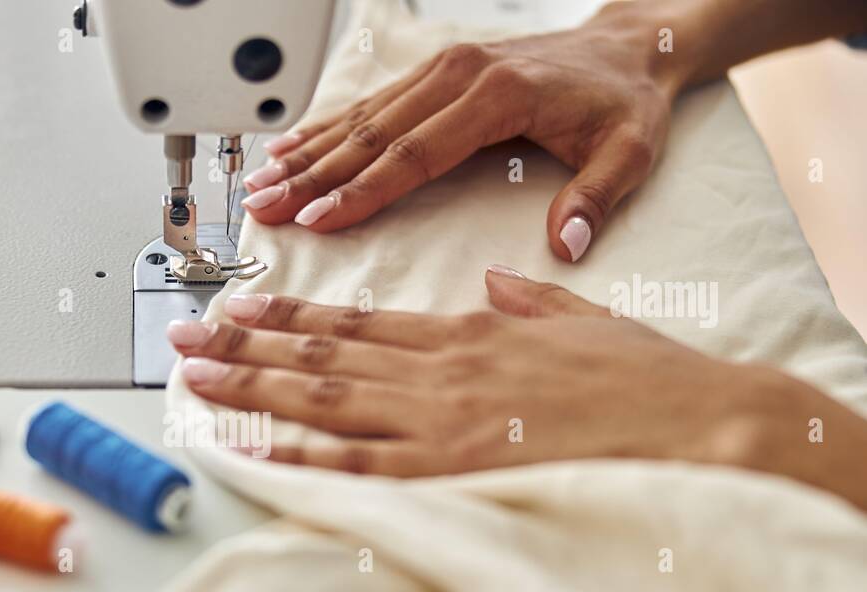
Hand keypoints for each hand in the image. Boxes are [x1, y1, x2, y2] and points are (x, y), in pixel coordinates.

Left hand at [166, 269, 866, 511]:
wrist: (698, 426)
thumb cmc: (646, 383)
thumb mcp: (585, 321)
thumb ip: (532, 301)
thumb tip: (500, 282)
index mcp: (468, 333)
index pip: (357, 322)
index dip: (291, 316)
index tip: (241, 306)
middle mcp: (438, 372)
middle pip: (321, 356)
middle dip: (244, 346)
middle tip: (183, 339)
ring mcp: (439, 423)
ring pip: (323, 401)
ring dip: (251, 390)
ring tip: (195, 381)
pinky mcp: (451, 474)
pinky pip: (356, 466)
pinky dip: (297, 459)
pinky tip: (249, 452)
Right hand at [243, 2, 680, 261]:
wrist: (629, 47)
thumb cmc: (624, 101)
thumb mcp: (630, 152)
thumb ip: (596, 198)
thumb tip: (568, 245)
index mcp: (497, 96)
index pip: (413, 154)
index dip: (361, 191)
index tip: (318, 219)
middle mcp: (460, 75)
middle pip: (370, 136)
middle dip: (311, 177)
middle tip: (264, 208)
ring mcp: (442, 69)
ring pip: (360, 118)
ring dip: (306, 154)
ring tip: (261, 184)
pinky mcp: (435, 73)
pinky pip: (370, 104)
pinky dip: (326, 128)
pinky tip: (290, 147)